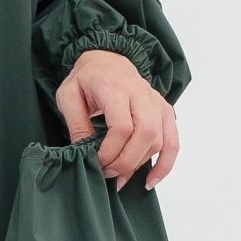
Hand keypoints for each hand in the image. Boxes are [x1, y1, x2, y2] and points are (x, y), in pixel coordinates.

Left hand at [54, 48, 176, 191]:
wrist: (108, 59)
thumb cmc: (87, 79)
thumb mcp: (68, 96)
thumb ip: (76, 123)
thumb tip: (84, 153)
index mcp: (115, 88)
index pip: (122, 126)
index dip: (110, 151)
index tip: (96, 162)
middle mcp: (141, 93)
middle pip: (145, 134)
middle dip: (126, 161)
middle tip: (108, 173)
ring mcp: (156, 102)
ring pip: (159, 140)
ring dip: (140, 164)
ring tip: (120, 178)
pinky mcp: (164, 111)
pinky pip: (172, 142)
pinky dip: (165, 164)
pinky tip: (150, 181)